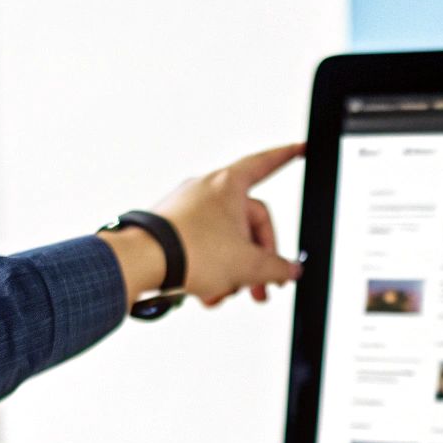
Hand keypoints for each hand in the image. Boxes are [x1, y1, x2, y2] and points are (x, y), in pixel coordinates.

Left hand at [103, 144, 304, 307]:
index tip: (300, 149)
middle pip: (248, 223)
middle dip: (258, 260)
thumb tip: (290, 270)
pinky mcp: (171, 227)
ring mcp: (186, 207)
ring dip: (232, 271)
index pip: (266, 163)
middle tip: (263, 286)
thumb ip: (277, 268)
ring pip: (225, 240)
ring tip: (228, 292)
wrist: (141, 262)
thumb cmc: (189, 251)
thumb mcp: (248, 265)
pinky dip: (210, 269)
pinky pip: (203, 246)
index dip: (287, 157)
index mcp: (229, 185)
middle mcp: (207, 190)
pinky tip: (208, 292)